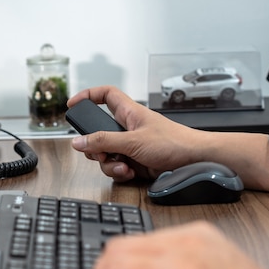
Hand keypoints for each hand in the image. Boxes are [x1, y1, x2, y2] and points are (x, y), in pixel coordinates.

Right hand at [67, 86, 268, 192]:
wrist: (195, 162)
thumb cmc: (174, 143)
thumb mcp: (132, 142)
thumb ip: (103, 142)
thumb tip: (78, 142)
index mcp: (129, 112)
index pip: (105, 95)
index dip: (88, 96)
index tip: (73, 104)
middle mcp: (129, 128)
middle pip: (99, 133)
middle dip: (96, 147)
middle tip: (99, 154)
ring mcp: (132, 146)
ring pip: (107, 154)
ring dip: (110, 163)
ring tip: (123, 167)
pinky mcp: (137, 162)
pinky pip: (118, 167)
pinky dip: (120, 172)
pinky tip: (130, 173)